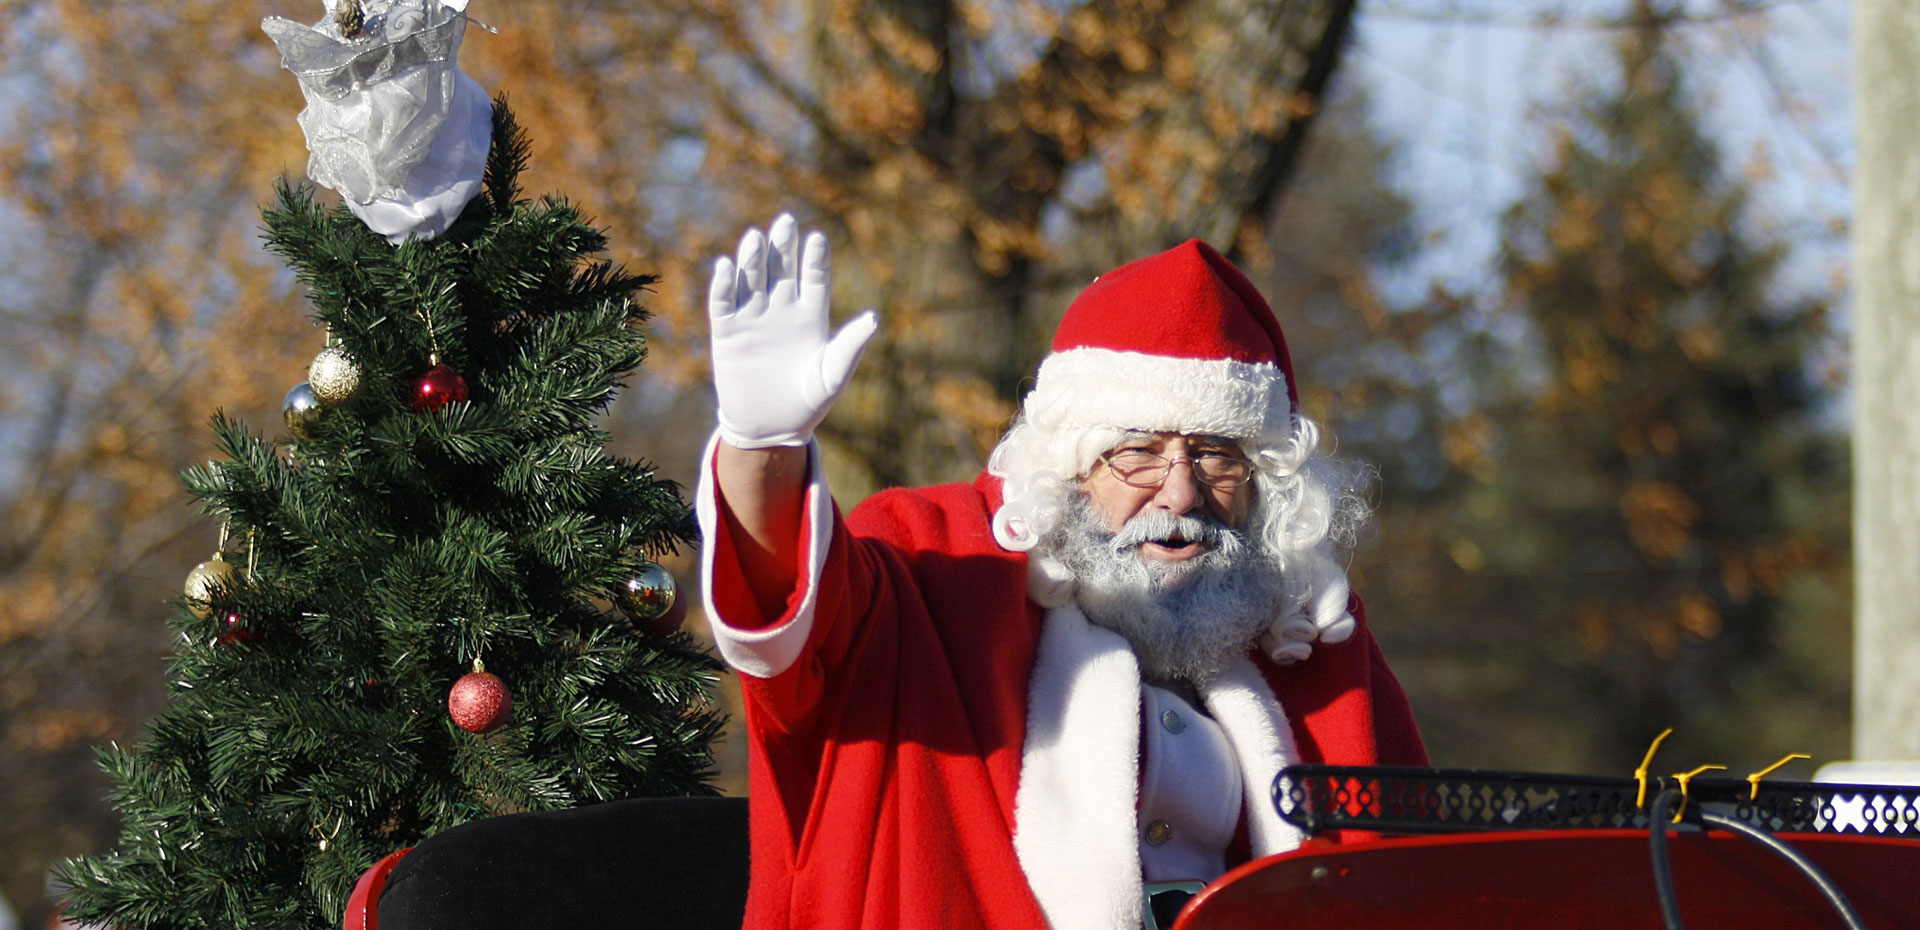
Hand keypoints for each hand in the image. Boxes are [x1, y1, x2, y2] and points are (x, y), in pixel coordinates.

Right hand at [708, 214, 877, 448]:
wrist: (771, 428)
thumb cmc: (809, 403)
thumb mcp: (833, 376)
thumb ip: (849, 346)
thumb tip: (873, 319)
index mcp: (812, 315)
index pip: (814, 277)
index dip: (814, 258)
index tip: (816, 238)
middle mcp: (782, 309)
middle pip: (782, 268)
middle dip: (783, 246)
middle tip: (785, 222)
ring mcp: (753, 318)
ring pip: (752, 278)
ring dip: (752, 258)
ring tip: (756, 238)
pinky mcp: (727, 332)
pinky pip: (723, 303)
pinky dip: (723, 285)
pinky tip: (725, 267)